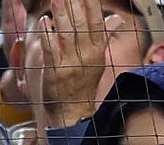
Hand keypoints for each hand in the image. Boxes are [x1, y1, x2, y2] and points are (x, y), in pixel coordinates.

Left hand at [40, 0, 123, 127]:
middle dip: (74, 2)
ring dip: (61, 13)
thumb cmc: (83, 86)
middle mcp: (87, 55)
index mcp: (97, 50)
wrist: (73, 114)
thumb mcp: (98, 60)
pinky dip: (48, 35)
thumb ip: (105, 36)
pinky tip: (45, 21)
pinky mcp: (55, 73)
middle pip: (81, 23)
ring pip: (66, 33)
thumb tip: (118, 19)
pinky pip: (52, 51)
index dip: (91, 3)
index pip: (96, 20)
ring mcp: (71, 64)